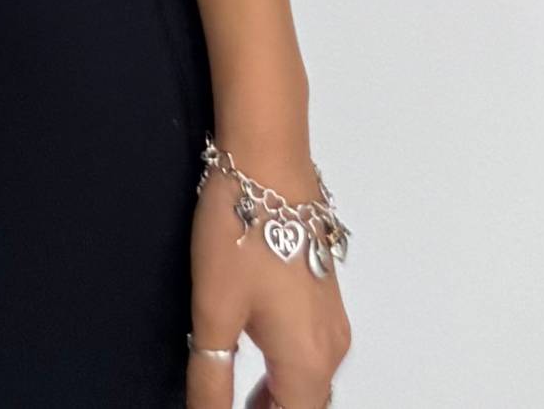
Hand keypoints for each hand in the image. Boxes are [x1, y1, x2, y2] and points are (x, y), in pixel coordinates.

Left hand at [190, 149, 349, 407]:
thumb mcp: (213, 314)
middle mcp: (331, 348)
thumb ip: (211, 378)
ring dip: (277, 398)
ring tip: (235, 398)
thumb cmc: (241, 232)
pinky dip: (285, 371)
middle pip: (306, 405)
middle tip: (224, 405)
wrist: (268, 160)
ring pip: (309, 382)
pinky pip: (310, 353)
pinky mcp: (325, 297)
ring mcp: (332, 321)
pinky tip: (254, 360)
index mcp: (307, 362)